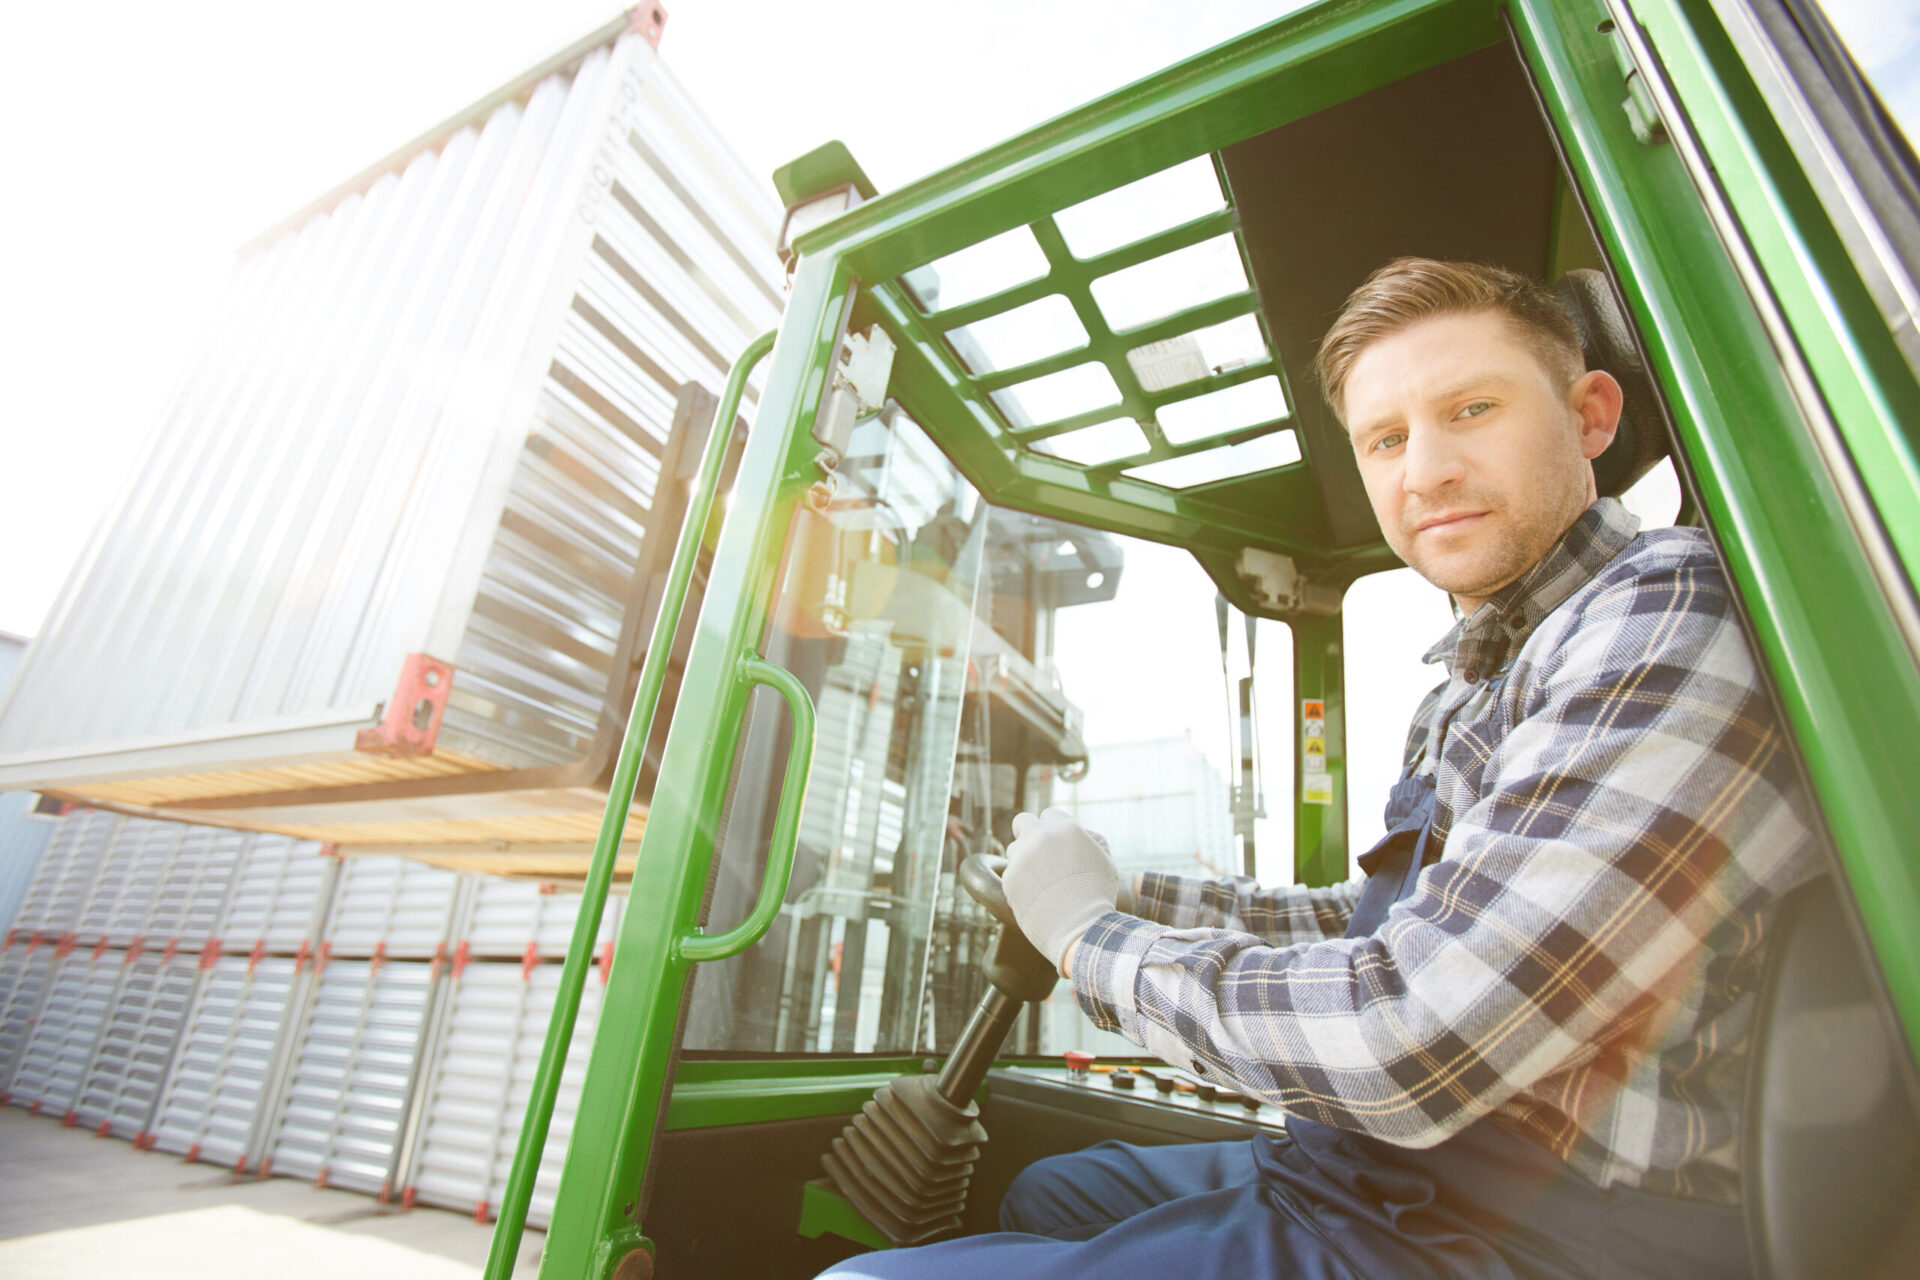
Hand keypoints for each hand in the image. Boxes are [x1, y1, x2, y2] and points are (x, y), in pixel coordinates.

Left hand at [1003, 807, 1127, 972]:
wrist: (1081, 927)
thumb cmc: (1098, 895)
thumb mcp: (1105, 860)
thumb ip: (1088, 839)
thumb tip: (1072, 832)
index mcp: (1066, 828)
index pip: (1049, 814)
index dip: (1053, 829)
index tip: (1055, 844)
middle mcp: (1041, 836)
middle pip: (1022, 821)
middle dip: (1027, 833)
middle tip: (1035, 851)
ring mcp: (1022, 856)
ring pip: (1013, 849)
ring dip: (1023, 860)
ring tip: (1040, 882)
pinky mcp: (1010, 878)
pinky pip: (1010, 874)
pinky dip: (1018, 883)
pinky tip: (1034, 896)